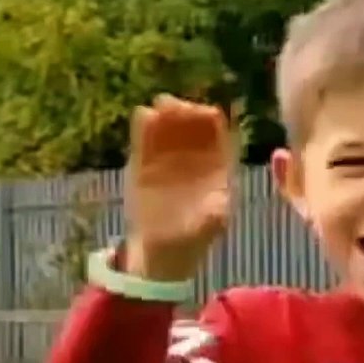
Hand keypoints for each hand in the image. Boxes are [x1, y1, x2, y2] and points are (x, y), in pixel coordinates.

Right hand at [123, 94, 233, 281]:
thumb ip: (213, 213)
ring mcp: (168, 160)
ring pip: (168, 129)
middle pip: (192, 126)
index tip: (205, 112)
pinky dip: (144, 128)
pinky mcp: (144, 166)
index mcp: (216, 169)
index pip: (218, 136)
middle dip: (185, 112)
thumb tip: (220, 203)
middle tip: (176, 105)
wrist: (160, 257)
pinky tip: (143, 115)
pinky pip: (144, 142)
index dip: (212, 122)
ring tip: (158, 107)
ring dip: (165, 114)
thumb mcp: (208, 228)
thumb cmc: (191, 242)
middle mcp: (193, 159)